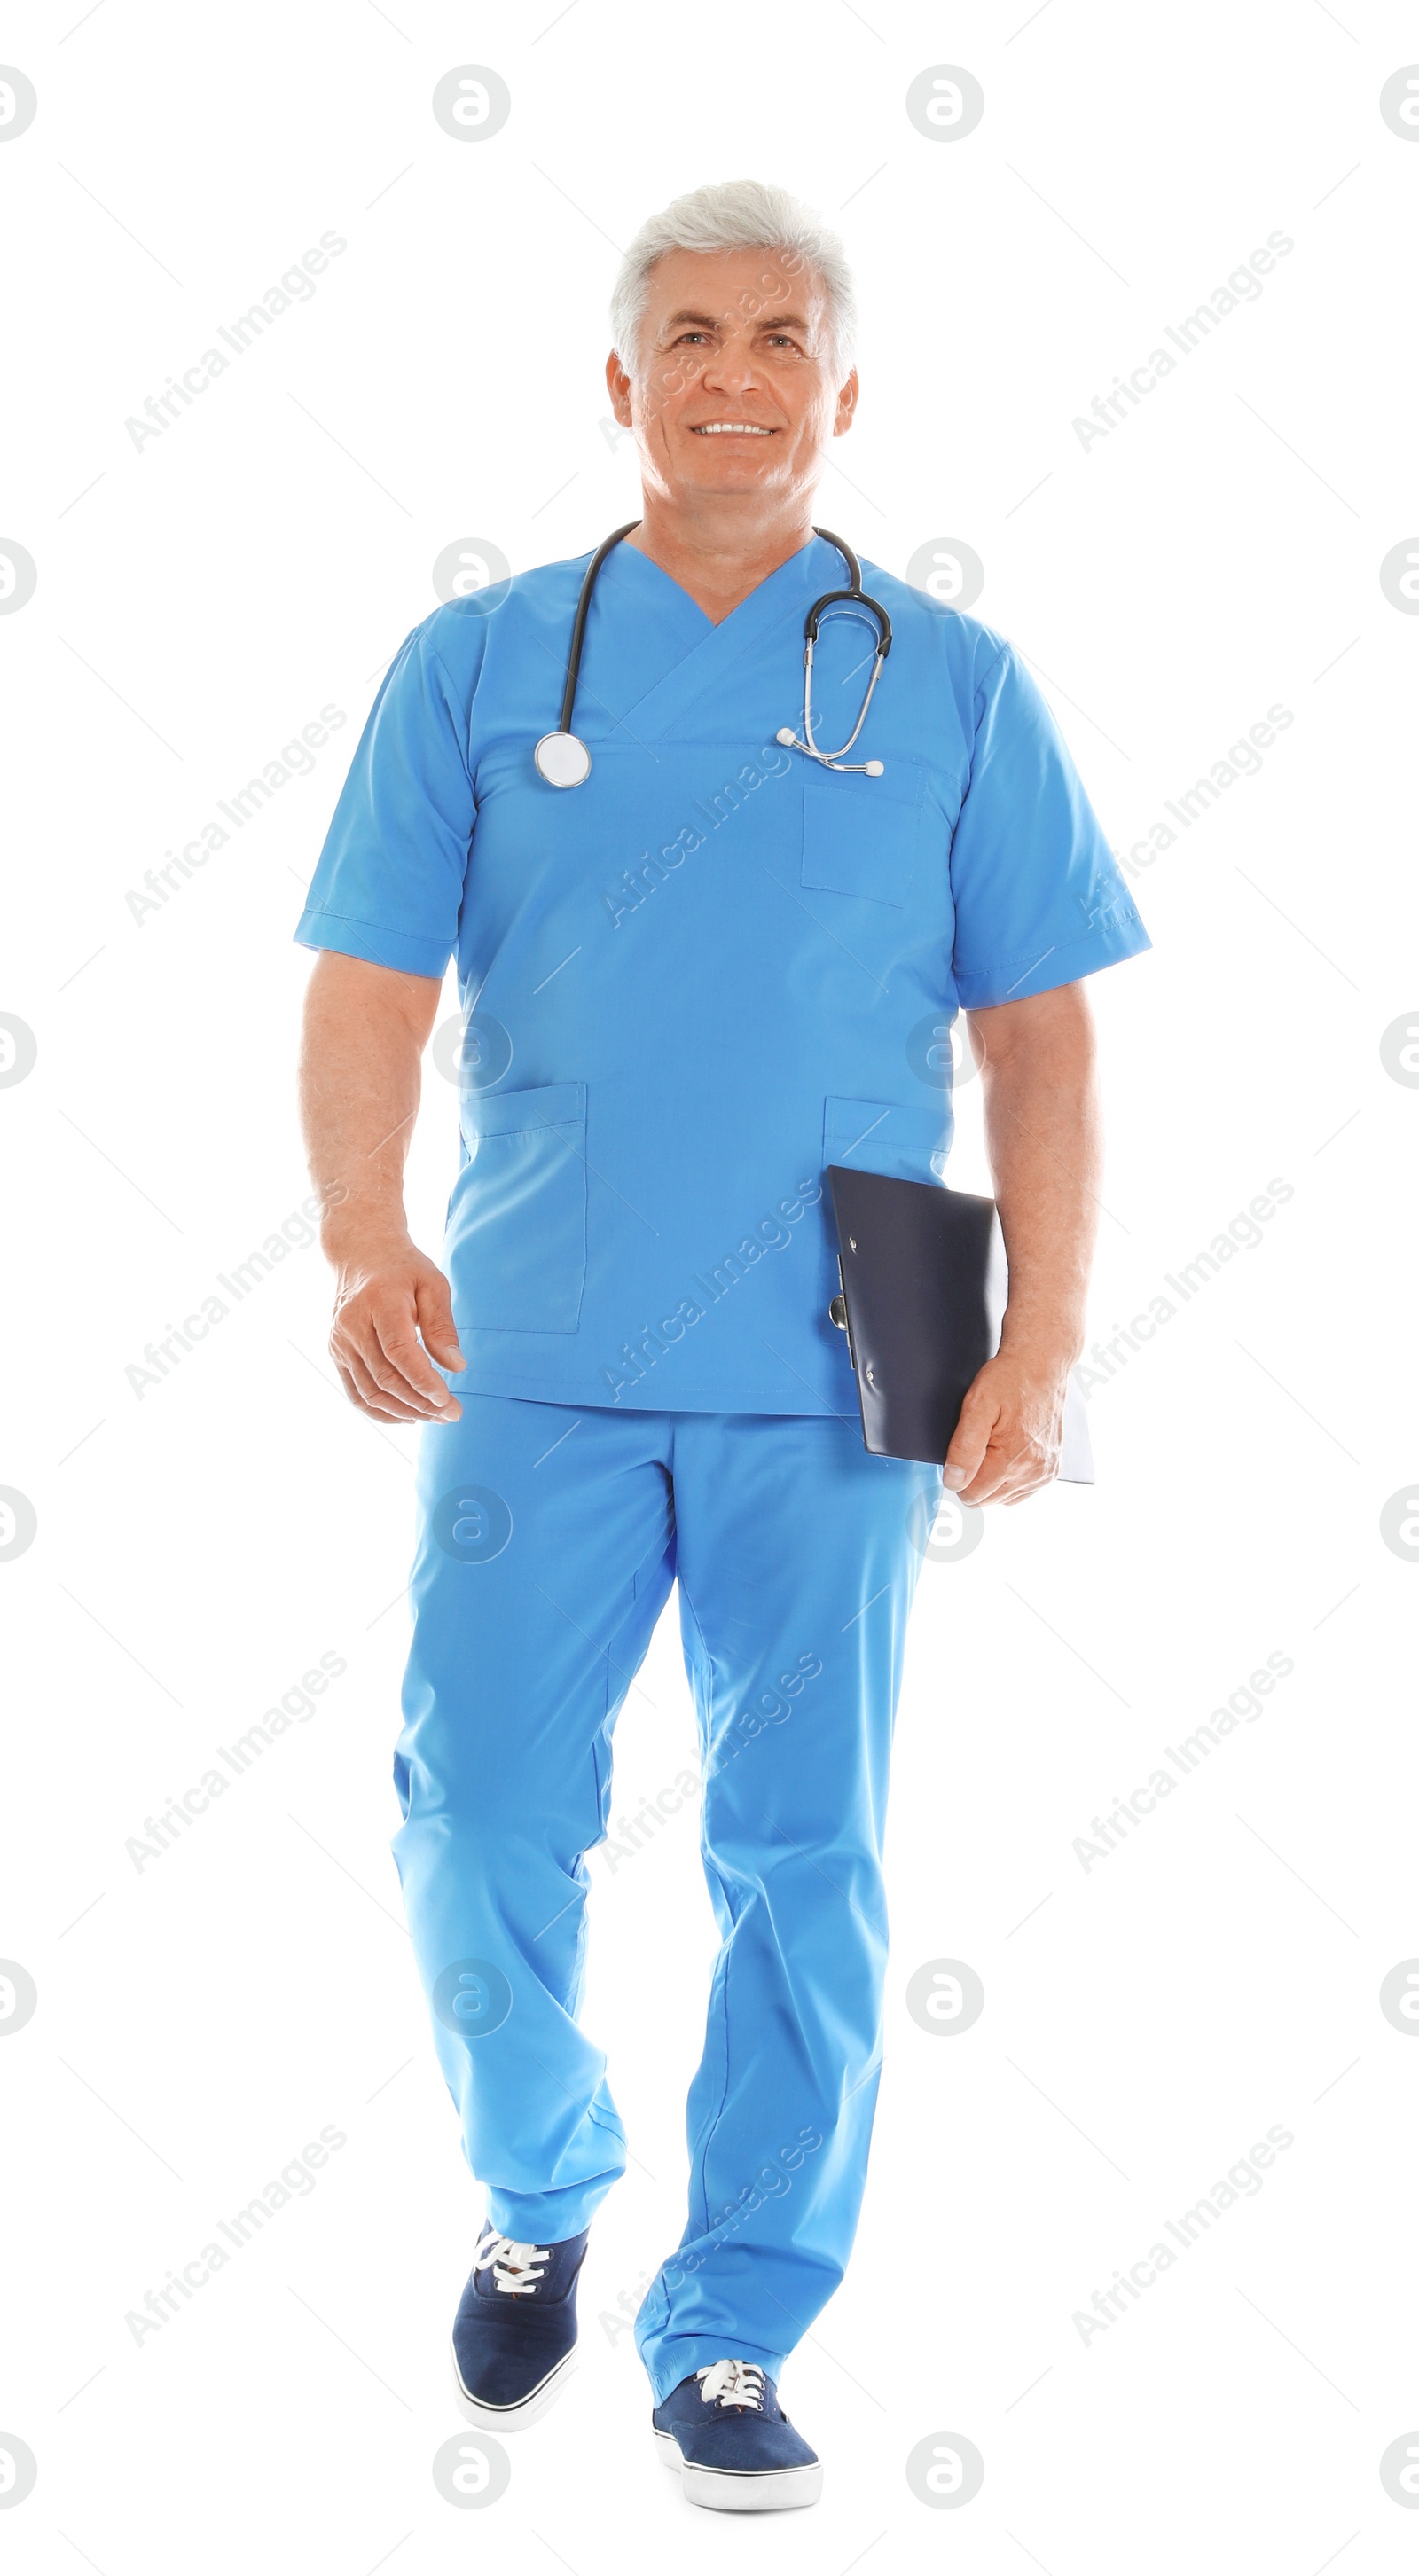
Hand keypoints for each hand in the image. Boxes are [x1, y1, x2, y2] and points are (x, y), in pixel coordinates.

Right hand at [328, 1235, 465, 1423]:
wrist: (360, 1254)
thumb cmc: (403, 1269)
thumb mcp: (432, 1284)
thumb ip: (442, 1325)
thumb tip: (456, 1367)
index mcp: (380, 1302)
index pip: (399, 1352)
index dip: (422, 1381)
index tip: (447, 1400)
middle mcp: (353, 1325)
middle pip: (386, 1377)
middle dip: (421, 1403)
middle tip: (452, 1414)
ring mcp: (340, 1342)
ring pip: (371, 1392)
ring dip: (405, 1411)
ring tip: (435, 1416)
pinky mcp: (336, 1354)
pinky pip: (356, 1394)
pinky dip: (381, 1412)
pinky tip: (408, 1416)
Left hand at [941, 1350, 1068, 1505]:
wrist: (1041, 1365)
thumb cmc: (1009, 1380)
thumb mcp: (976, 1406)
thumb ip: (963, 1448)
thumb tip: (953, 1481)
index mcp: (1011, 1459)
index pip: (972, 1494)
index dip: (959, 1475)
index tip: (964, 1450)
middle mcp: (1033, 1471)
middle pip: (988, 1498)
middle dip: (977, 1476)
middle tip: (982, 1442)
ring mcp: (1045, 1472)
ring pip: (1004, 1497)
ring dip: (994, 1478)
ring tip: (996, 1444)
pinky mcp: (1052, 1469)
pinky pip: (1022, 1491)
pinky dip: (1010, 1478)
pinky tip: (1008, 1453)